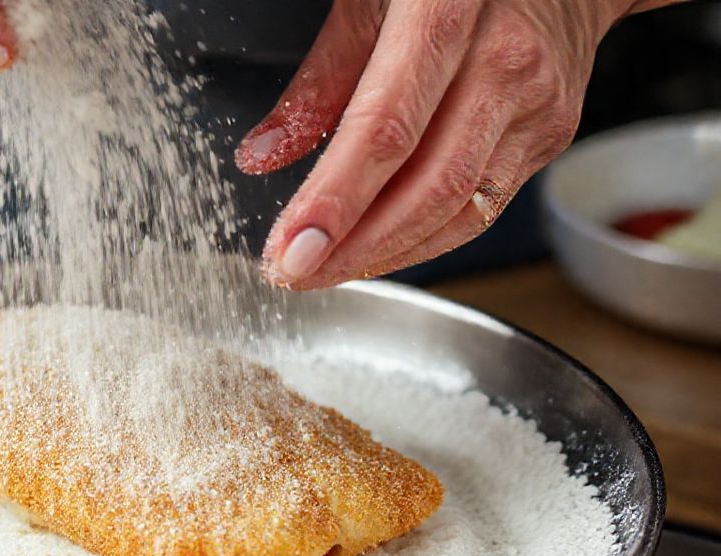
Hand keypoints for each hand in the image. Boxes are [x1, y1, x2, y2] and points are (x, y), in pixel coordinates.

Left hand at [237, 0, 681, 289]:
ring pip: (460, 209)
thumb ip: (318, 80)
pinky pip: (482, 206)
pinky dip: (425, 238)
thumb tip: (261, 155)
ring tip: (325, 271)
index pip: (386, 129)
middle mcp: (503, 59)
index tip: (291, 249)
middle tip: (295, 273)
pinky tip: (379, 248)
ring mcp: (536, 102)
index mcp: (446, 11)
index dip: (336, 200)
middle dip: (354, 247)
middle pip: (429, 185)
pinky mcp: (550, 133)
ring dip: (386, 254)